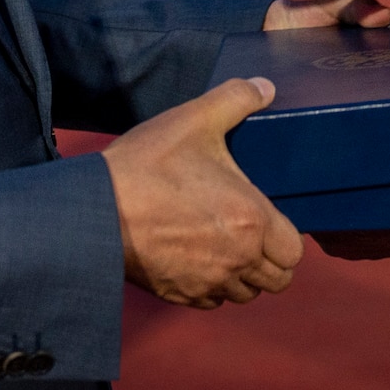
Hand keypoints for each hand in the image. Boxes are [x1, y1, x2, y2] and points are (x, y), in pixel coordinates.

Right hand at [102, 78, 302, 308]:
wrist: (95, 209)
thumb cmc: (147, 165)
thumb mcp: (194, 119)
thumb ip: (236, 98)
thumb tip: (266, 87)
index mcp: (251, 220)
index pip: (294, 252)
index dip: (286, 237)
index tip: (268, 220)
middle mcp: (236, 259)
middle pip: (276, 281)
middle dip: (270, 261)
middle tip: (251, 234)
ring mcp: (206, 282)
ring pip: (245, 294)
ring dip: (243, 276)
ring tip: (225, 246)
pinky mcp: (178, 294)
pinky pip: (211, 302)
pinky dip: (212, 287)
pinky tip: (198, 259)